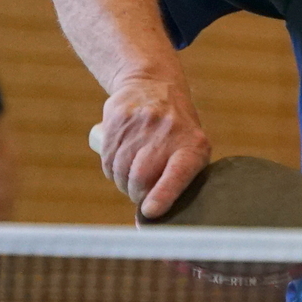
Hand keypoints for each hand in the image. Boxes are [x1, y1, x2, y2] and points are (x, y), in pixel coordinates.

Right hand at [98, 76, 210, 217]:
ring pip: (121, 172)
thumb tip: (153, 218)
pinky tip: (120, 158)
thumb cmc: (176, 132)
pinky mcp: (119, 119)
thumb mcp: (190, 149)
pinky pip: (108, 159)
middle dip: (137, 193)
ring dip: (123, 181)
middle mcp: (168, 132)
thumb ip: (178, 181)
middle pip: (141, 178)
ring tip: (132, 171)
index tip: (150, 211)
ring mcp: (142, 124)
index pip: (178, 173)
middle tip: (141, 191)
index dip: (163, 194)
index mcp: (193, 145)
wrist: (152, 83)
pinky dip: (112, 168)